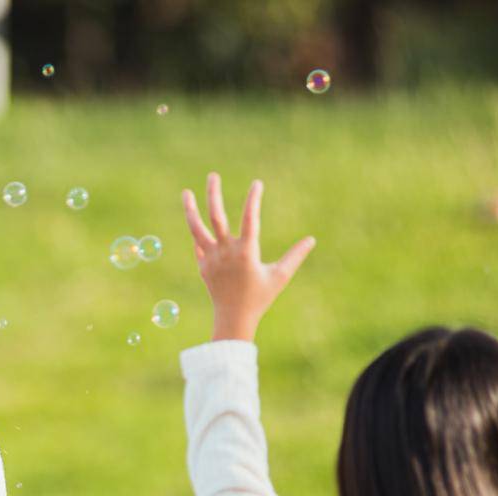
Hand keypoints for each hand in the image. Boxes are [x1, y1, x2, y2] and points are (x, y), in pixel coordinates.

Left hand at [181, 173, 315, 342]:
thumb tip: (311, 239)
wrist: (233, 319)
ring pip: (196, 229)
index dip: (253, 199)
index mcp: (245, 252)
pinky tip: (195, 219)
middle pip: (216, 217)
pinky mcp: (202, 266)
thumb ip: (295, 256)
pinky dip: (197, 233)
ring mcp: (210, 259)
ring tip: (186, 192)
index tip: (257, 183)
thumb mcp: (280, 276)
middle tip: (212, 175)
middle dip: (213, 194)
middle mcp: (225, 252)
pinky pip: (197, 245)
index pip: (249, 219)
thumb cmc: (260, 298)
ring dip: (190, 209)